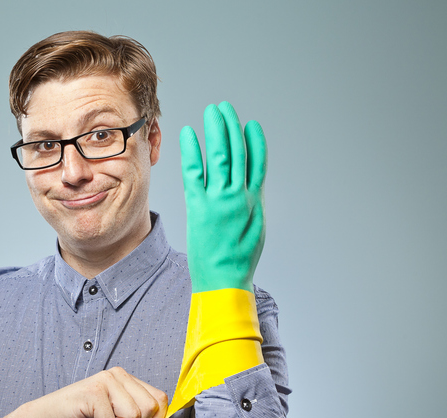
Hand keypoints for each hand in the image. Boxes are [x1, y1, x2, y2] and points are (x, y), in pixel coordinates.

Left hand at [179, 101, 266, 292]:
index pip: (257, 163)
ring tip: (212, 112)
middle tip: (224, 109)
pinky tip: (188, 134)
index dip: (255, 142)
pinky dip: (192, 151)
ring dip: (215, 131)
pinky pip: (194, 173)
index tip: (250, 125)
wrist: (224, 279)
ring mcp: (219, 199)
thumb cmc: (238, 259)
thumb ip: (251, 204)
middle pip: (236, 153)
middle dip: (231, 127)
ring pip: (219, 156)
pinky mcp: (198, 206)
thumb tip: (250, 187)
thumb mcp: (254, 228)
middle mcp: (238, 195)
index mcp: (254, 200)